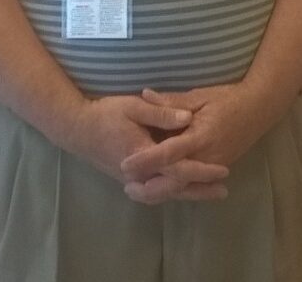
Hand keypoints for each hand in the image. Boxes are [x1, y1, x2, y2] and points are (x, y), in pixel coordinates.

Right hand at [68, 94, 228, 201]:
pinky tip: (182, 191)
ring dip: (188, 194)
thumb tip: (188, 117)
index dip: (202, 170)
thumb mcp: (134, 107)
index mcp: (144, 156)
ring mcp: (133, 180)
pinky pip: (155, 192)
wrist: (77, 129)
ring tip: (209, 193)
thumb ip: (161, 113)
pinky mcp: (129, 180)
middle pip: (175, 188)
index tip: (223, 169)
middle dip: (200, 190)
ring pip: (165, 194)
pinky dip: (171, 193)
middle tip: (223, 190)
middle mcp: (140, 175)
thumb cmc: (106, 114)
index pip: (179, 168)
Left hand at [120, 84, 267, 203]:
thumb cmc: (228, 98)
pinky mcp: (215, 169)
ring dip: (160, 191)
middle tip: (126, 186)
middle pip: (175, 181)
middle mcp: (206, 157)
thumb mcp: (200, 95)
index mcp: (200, 136)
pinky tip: (160, 187)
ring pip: (183, 188)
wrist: (259, 108)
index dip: (146, 160)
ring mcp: (212, 166)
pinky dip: (175, 188)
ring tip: (137, 191)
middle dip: (150, 187)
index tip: (125, 164)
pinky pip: (192, 184)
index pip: (169, 153)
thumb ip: (172, 100)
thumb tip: (145, 95)